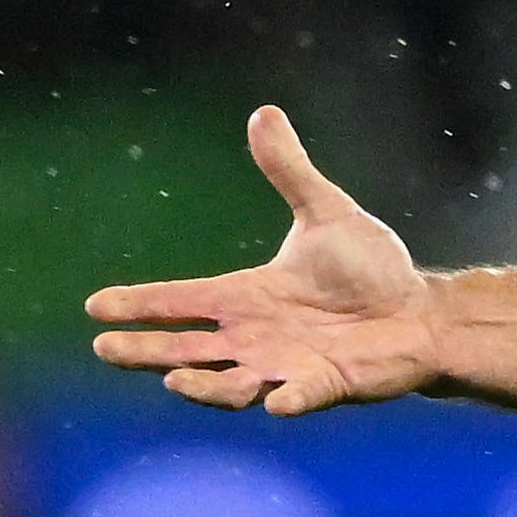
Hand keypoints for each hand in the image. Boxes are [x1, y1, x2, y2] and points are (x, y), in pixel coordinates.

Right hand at [84, 105, 441, 413]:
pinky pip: (301, 397)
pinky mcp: (327, 384)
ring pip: (231, 384)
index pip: (181, 302)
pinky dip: (287, 400)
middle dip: (145, 351)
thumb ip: (290, 171)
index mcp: (247, 297)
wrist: (420, 311)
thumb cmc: (371, 268)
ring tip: (173, 378)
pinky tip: (276, 402)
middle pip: (187, 350)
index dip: (139, 304)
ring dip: (204, 385)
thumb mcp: (325, 212)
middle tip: (105, 348)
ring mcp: (288, 366)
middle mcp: (257, 337)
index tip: (95, 306)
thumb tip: (264, 113)